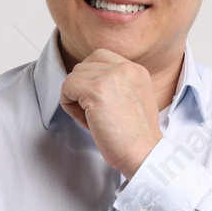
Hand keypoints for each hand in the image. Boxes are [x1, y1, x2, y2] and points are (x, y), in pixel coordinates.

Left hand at [59, 49, 163, 178]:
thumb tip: (88, 82)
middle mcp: (125, 68)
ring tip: (91, 118)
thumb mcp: (135, 99)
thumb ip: (118, 85)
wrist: (144, 153)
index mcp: (136, 70)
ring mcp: (110, 77)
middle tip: (92, 112)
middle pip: (84, 66)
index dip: (90, 78)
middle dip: (82, 89)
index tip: (97, 100)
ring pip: (73, 76)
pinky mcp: (96, 90)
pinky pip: (67, 88)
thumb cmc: (136, 137)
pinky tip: (86, 121)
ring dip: (75, 99)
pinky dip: (69, 105)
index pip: (100, 57)